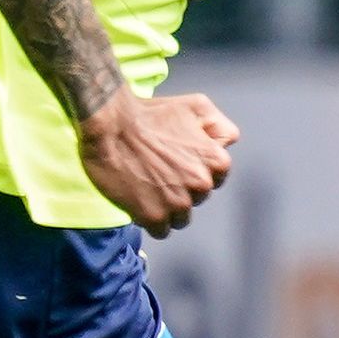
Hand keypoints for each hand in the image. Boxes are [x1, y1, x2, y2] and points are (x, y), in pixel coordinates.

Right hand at [78, 90, 240, 234]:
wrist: (111, 125)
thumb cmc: (151, 113)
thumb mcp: (197, 106)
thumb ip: (221, 128)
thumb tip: (227, 145)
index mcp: (216, 161)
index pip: (216, 180)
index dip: (196, 171)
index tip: (178, 164)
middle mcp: (201, 184)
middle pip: (197, 199)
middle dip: (181, 189)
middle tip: (159, 172)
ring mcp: (178, 202)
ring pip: (180, 218)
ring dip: (167, 207)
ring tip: (148, 187)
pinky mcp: (153, 216)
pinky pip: (161, 230)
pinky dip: (150, 219)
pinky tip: (140, 201)